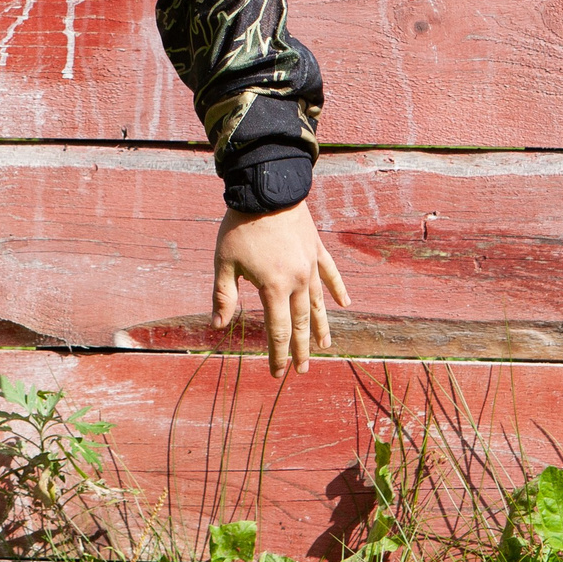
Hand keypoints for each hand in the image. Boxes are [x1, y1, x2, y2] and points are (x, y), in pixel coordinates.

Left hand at [211, 199, 348, 376]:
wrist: (267, 188)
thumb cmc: (241, 225)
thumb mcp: (225, 262)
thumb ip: (224, 295)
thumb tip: (218, 325)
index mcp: (273, 287)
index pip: (277, 331)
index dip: (277, 355)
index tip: (278, 373)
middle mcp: (297, 281)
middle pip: (301, 323)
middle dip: (301, 349)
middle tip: (302, 370)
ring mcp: (310, 266)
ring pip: (319, 304)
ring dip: (321, 327)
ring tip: (325, 346)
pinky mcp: (316, 249)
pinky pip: (330, 274)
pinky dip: (338, 290)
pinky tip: (344, 304)